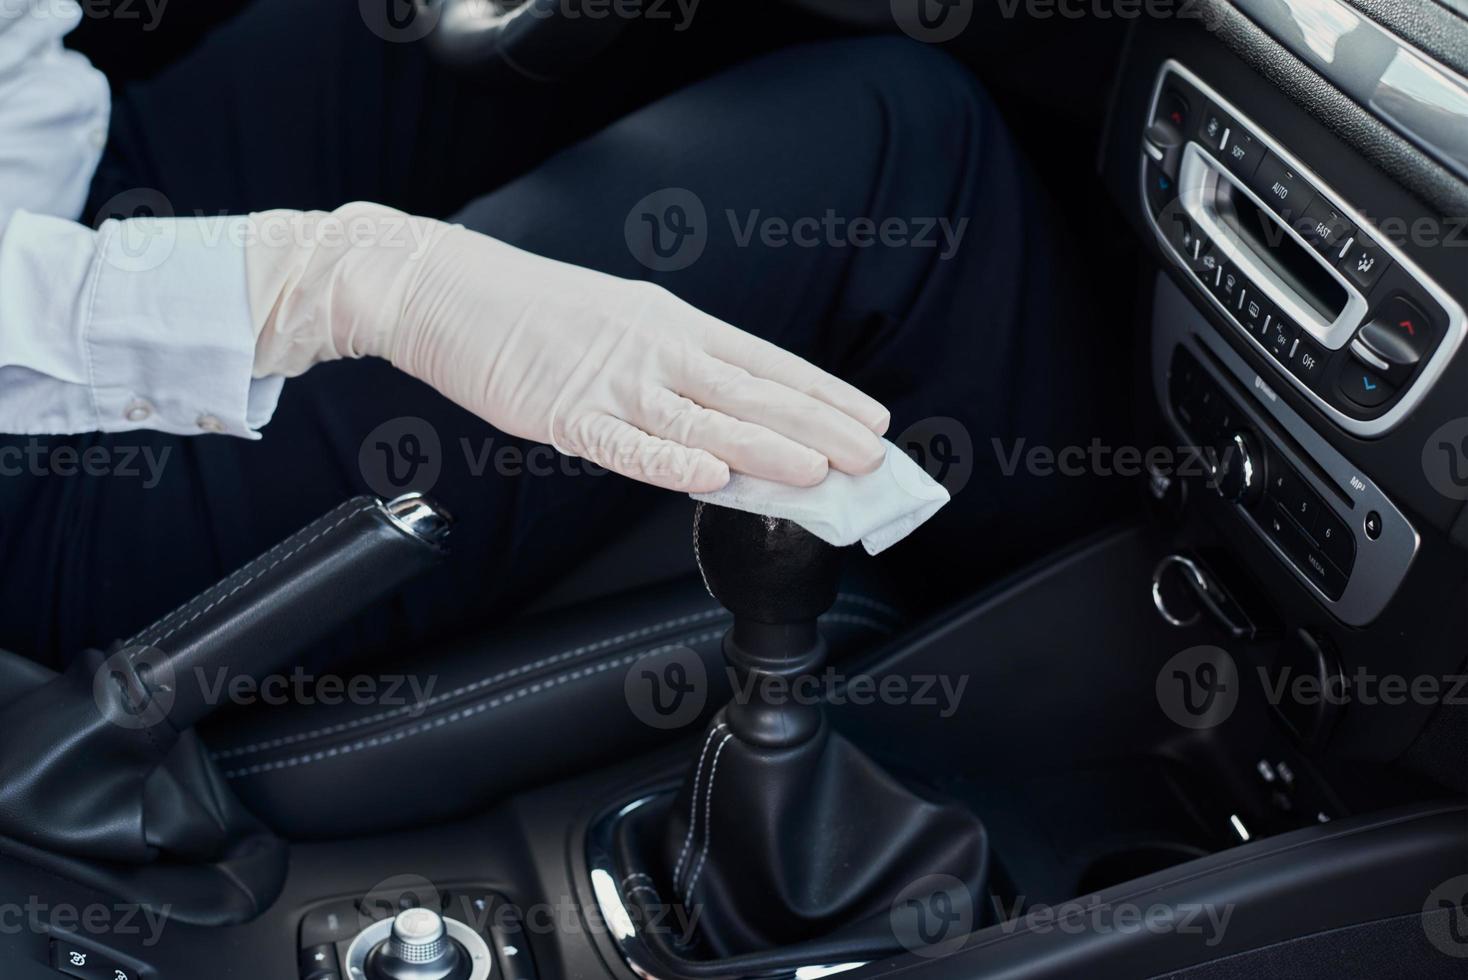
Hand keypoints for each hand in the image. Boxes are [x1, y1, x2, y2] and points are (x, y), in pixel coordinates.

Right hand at [247, 204, 888, 491]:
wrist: (442, 288)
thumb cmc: (534, 312)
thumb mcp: (622, 326)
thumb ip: (677, 374)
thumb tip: (732, 430)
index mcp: (672, 325)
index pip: (767, 364)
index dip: (824, 395)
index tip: (872, 421)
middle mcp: (654, 348)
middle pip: (751, 393)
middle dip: (818, 427)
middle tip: (872, 457)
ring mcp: (609, 380)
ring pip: (701, 421)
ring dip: (764, 448)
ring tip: (818, 472)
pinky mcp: (561, 411)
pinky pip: (622, 443)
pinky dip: (666, 460)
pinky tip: (708, 478)